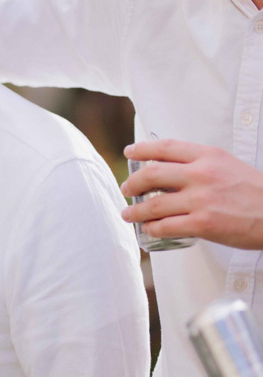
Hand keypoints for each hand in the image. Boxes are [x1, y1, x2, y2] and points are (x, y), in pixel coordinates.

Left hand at [121, 139, 262, 248]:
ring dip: (135, 210)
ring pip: (153, 205)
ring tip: (128, 213)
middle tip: (127, 188)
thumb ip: (202, 164)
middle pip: (151, 174)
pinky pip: (165, 227)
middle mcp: (202, 174)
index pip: (166, 147)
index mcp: (209, 156)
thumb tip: (171, 169)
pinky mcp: (203, 224)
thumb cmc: (255, 192)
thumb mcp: (229, 166)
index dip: (142, 149)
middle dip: (132, 182)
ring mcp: (201, 200)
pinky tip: (149, 229)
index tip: (129, 152)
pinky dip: (152, 229)